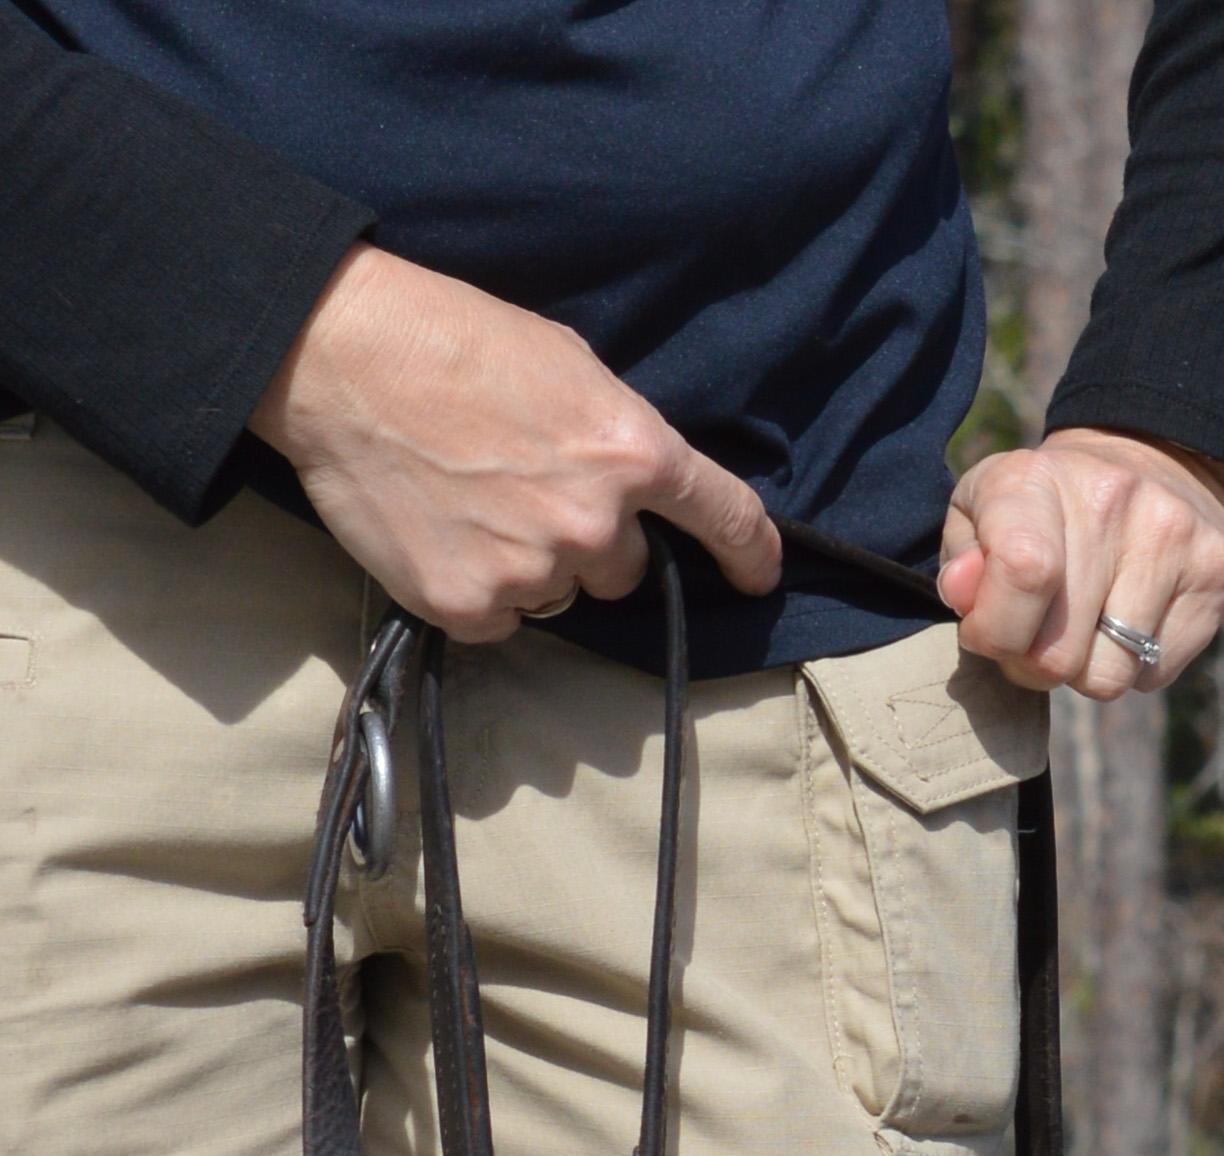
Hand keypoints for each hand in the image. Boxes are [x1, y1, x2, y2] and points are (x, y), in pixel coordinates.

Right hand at [251, 243, 779, 641]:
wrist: (339, 355)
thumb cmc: (449, 339)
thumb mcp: (562, 363)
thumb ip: (613, 434)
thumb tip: (636, 484)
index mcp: (632, 451)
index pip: (725, 518)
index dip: (750, 553)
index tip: (758, 574)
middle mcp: (595, 522)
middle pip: (625, 570)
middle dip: (587, 540)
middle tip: (521, 487)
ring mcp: (533, 570)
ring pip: (560, 594)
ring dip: (529, 563)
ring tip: (469, 499)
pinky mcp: (470, 604)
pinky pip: (499, 621)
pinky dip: (476, 589)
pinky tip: (440, 533)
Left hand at [938, 430, 1223, 698]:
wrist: (1156, 459)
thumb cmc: (1047, 507)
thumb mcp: (983, 513)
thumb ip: (961, 560)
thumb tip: (966, 597)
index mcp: (1037, 479)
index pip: (1022, 573)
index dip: (996, 630)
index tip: (990, 630)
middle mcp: (1112, 501)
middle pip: (1060, 655)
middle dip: (1037, 663)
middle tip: (1040, 634)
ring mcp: (1175, 540)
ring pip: (1109, 678)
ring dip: (1088, 669)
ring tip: (1089, 623)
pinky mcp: (1218, 578)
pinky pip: (1154, 676)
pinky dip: (1134, 666)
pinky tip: (1134, 617)